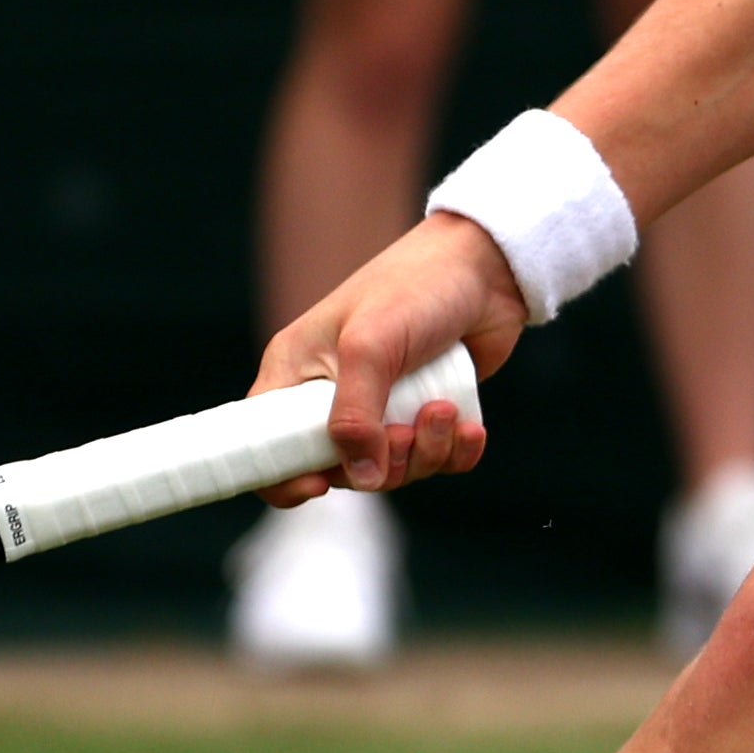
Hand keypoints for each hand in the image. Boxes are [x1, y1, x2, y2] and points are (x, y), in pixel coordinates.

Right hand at [256, 214, 526, 496]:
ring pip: (394, 470)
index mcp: (297, 373)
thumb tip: (362, 479)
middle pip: (342, 470)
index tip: (319, 486)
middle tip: (408, 429)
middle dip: (383, 464)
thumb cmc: (414, 288)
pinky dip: (455, 452)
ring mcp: (384, 406)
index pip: (265, 444)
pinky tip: (469, 425)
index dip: (283, 476)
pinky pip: (438, 460)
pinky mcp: (428, 412)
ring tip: (444, 411)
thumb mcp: (371, 345)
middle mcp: (334, 396)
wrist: (487, 266)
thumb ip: (356, 415)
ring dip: (425, 454)